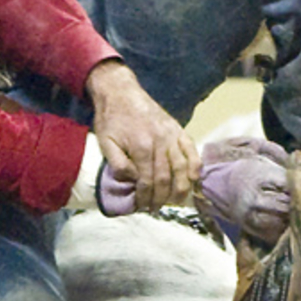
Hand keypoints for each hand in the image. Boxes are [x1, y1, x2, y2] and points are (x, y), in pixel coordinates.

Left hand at [86, 58, 196, 209]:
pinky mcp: (178, 129)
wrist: (120, 92)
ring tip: (177, 201)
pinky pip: (191, 150)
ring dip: (181, 188)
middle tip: (156, 208)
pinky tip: (194, 179)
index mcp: (141, 147)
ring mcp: (171, 135)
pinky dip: (195, 165)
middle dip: (161, 198)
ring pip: (182, 167)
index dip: (146, 197)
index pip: (147, 181)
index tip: (143, 207)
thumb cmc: (111, 119)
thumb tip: (132, 181)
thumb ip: (118, 164)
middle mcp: (160, 142)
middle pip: (165, 178)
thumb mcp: (105, 142)